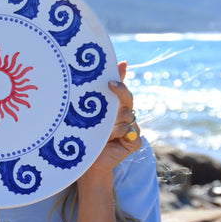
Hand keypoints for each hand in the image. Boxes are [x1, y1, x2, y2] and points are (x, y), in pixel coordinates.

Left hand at [79, 61, 141, 183]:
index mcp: (117, 106)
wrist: (86, 158)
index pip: (123, 92)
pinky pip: (131, 133)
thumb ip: (103, 89)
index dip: (119, 87)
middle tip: (105, 112)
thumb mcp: (91, 110)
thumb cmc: (87, 132)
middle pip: (127, 103)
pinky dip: (120, 135)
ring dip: (112, 126)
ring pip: (126, 118)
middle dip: (115, 108)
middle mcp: (126, 115)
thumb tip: (121, 63)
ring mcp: (131, 128)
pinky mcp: (134, 142)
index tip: (109, 84)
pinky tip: (111, 140)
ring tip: (101, 134)